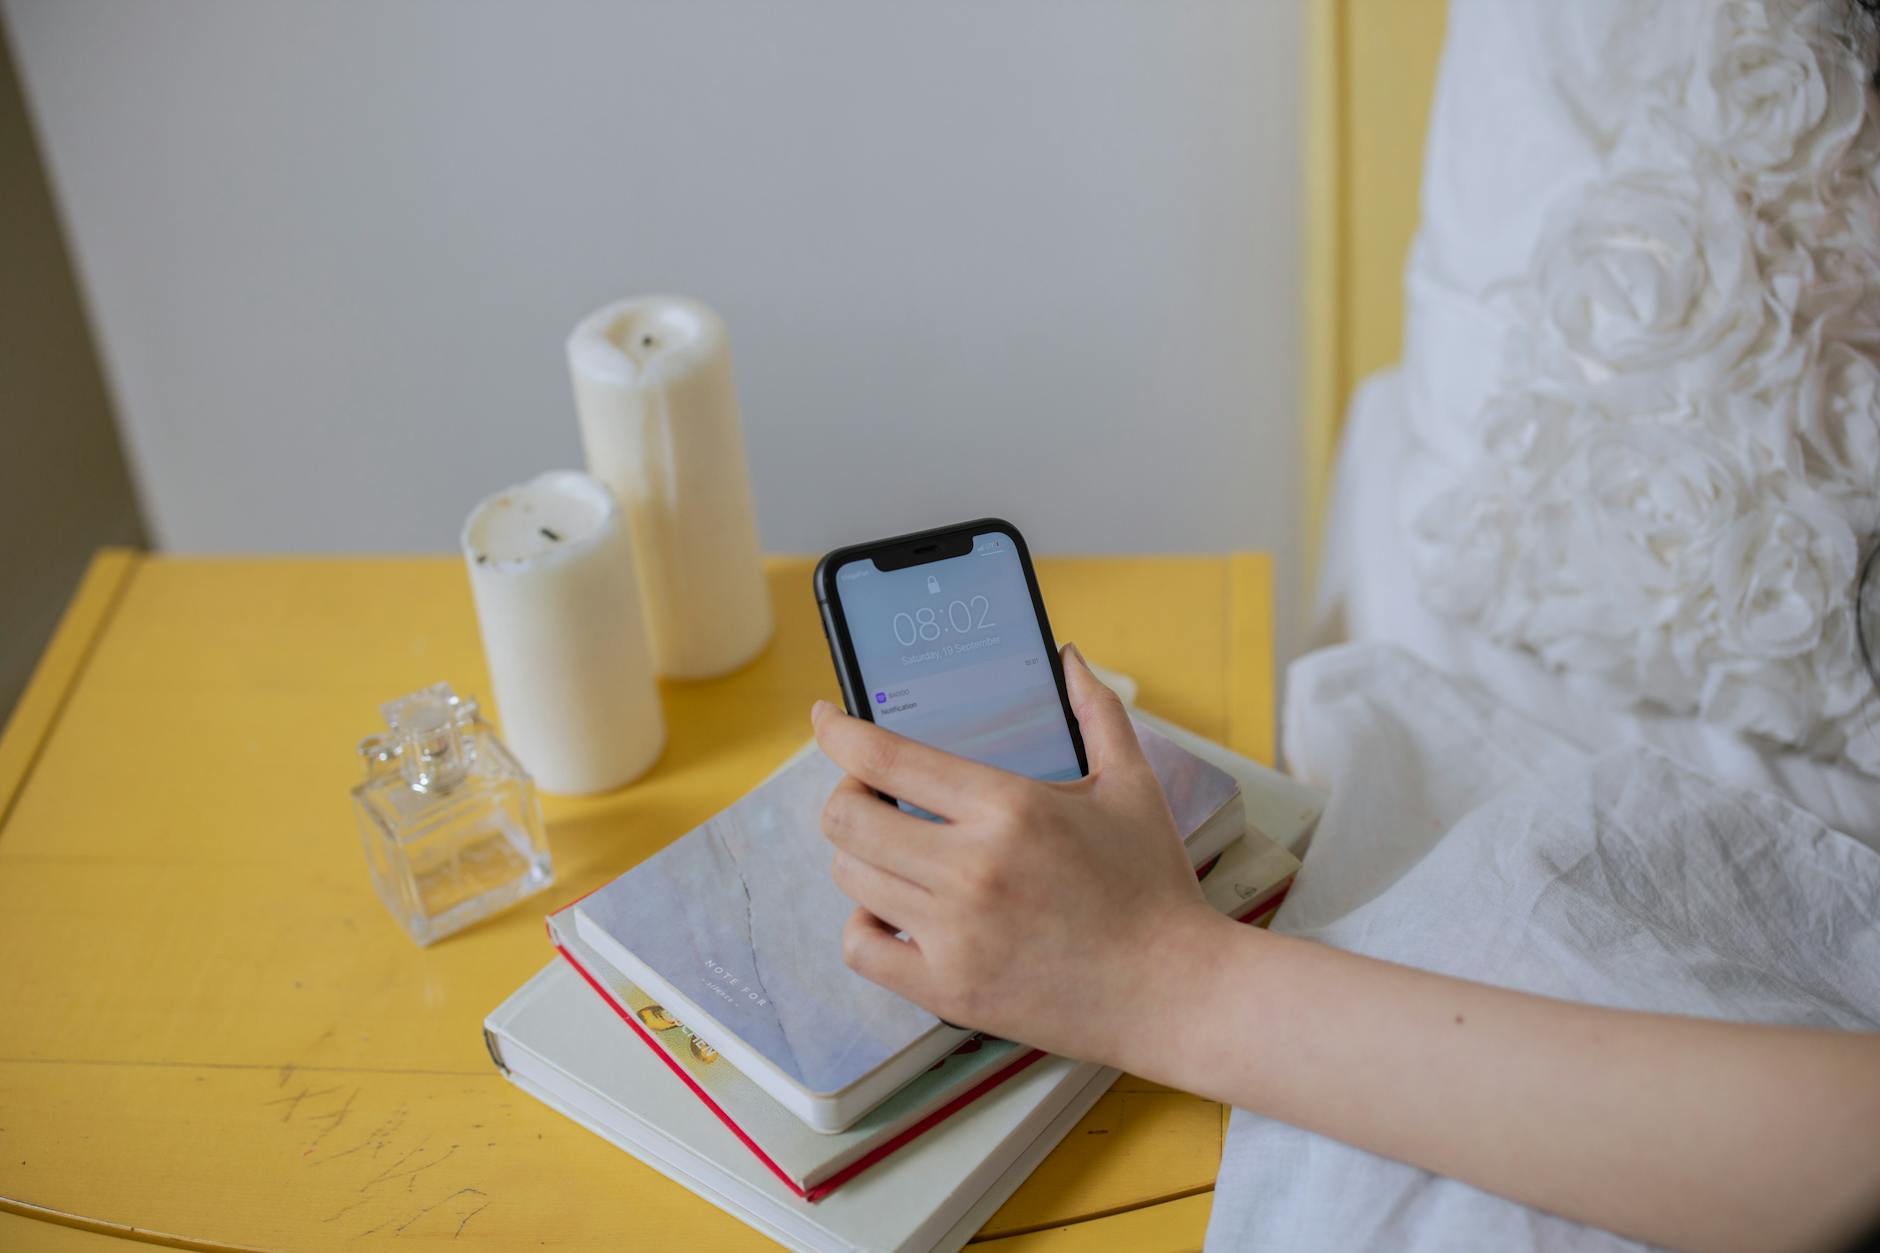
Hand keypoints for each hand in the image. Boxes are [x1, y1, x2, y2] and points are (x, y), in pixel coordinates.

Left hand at [810, 643, 1226, 1066]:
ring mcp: (954, 933)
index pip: (885, 757)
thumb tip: (1067, 655)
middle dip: (846, 797)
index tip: (827, 719)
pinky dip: (865, 924)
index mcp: (1009, 807)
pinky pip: (861, 947)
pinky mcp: (949, 988)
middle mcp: (972, 867)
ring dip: (861, 856)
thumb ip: (1095, 711)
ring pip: (851, 877)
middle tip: (869, 796)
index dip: (839, 732)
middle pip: (845, 819)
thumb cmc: (1153, 885)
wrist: (1176, 991)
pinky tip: (895, 912)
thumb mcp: (1132, 785)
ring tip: (894, 852)